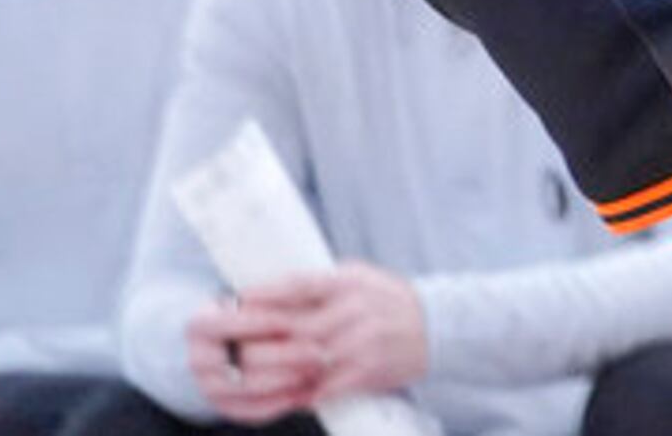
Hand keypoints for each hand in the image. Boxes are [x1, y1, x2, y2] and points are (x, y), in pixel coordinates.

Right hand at [189, 294, 326, 422]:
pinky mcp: (226, 407)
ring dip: (289, 379)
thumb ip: (274, 297)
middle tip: (321, 350)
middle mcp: (199, 358)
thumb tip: (294, 319)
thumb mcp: (263, 295)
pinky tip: (308, 388)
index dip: (261, 322)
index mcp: (201, 324)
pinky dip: (283, 401)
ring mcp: (210, 387)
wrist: (236, 338)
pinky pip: (254, 411)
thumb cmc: (256, 308)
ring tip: (320, 369)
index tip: (292, 322)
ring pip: (251, 388)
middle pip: (243, 360)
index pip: (227, 323)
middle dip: (287, 354)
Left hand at [238, 262, 430, 402]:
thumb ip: (322, 285)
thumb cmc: (390, 300)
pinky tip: (286, 394)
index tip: (239, 299)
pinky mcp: (367, 370)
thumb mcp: (360, 277)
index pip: (301, 284)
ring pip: (306, 360)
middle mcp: (355, 309)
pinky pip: (325, 386)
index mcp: (350, 282)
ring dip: (276, 371)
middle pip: (295, 327)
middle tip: (235, 345)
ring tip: (251, 374)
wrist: (436, 327)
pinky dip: (303, 392)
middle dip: (262, 339)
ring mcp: (362, 342)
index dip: (267, 292)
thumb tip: (275, 290)